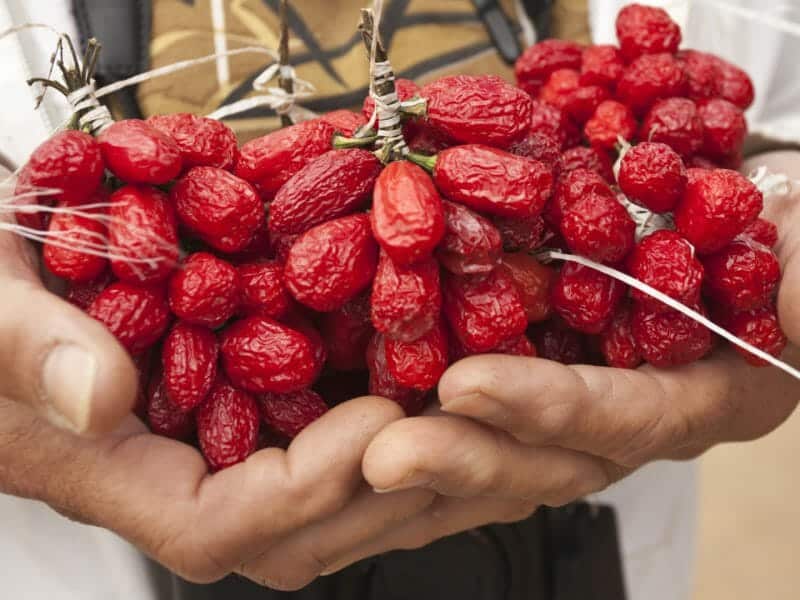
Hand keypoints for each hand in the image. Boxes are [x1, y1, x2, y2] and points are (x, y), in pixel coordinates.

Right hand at [0, 212, 445, 590]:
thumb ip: (29, 352)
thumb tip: (100, 397)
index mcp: (112, 470)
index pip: (224, 526)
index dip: (308, 489)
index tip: (378, 423)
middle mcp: (176, 467)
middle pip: (297, 525)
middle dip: (383, 488)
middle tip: (456, 425)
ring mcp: (214, 436)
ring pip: (321, 485)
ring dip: (399, 456)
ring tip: (466, 409)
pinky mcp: (238, 397)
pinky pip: (318, 424)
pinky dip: (379, 407)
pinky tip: (427, 364)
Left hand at [313, 151, 799, 572]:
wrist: (737, 210)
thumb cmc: (771, 235)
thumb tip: (795, 301)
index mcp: (694, 398)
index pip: (619, 419)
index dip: (548, 411)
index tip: (470, 386)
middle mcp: (624, 413)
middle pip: (539, 454)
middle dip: (462, 458)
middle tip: (381, 454)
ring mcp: (571, 393)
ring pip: (494, 436)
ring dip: (424, 440)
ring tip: (351, 439)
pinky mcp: (529, 362)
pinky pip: (468, 390)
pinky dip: (413, 391)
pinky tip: (354, 387)